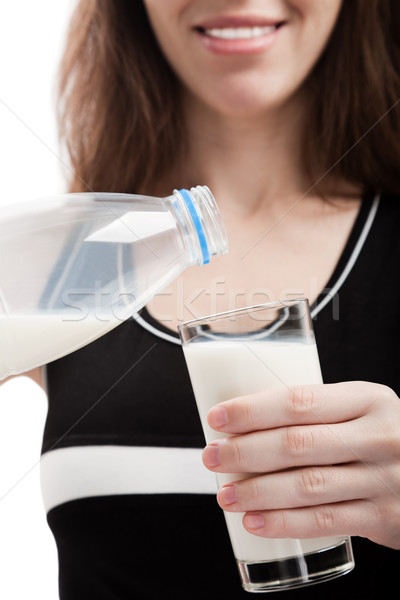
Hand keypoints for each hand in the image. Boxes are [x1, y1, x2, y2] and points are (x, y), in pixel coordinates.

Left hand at [202, 381, 399, 548]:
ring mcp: (383, 479)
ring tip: (225, 494)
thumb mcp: (363, 410)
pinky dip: (284, 523)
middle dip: (245, 452)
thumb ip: (320, 413)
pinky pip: (325, 521)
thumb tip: (247, 423)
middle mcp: (378, 436)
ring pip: (307, 486)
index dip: (253, 410)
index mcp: (368, 400)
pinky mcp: (384, 517)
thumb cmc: (384, 435)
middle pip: (297, 444)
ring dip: (257, 492)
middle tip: (212, 457)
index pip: (300, 401)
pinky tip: (255, 521)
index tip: (218, 418)